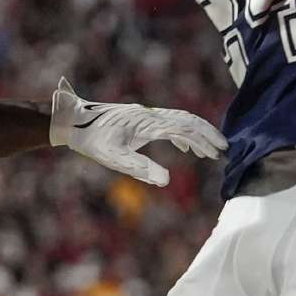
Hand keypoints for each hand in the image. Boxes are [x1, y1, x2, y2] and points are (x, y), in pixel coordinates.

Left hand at [50, 78, 226, 185]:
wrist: (71, 120)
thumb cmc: (91, 139)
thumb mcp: (113, 158)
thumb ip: (139, 168)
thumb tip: (165, 180)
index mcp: (147, 123)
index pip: (183, 127)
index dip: (203, 138)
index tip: (219, 151)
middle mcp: (149, 115)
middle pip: (186, 119)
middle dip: (207, 134)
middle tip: (224, 150)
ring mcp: (144, 114)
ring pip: (178, 119)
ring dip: (196, 133)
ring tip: (210, 152)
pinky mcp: (138, 118)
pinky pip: (168, 121)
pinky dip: (182, 132)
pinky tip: (186, 146)